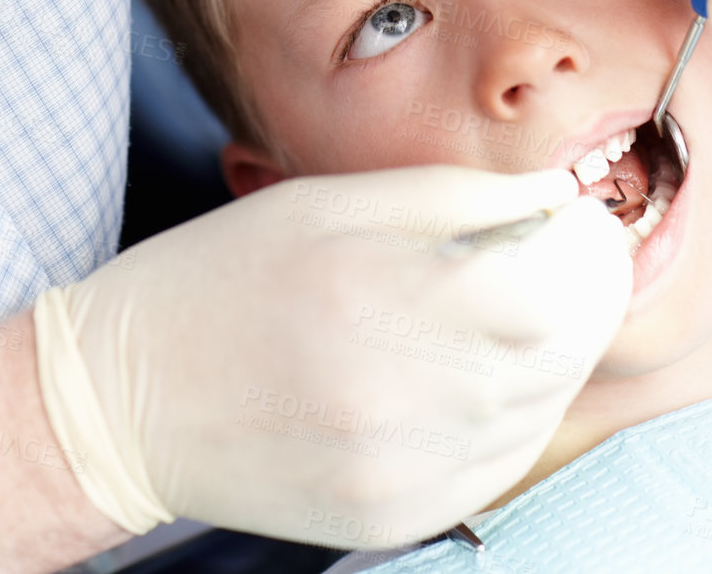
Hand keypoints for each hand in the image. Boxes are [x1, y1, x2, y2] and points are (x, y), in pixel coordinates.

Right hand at [34, 165, 630, 552]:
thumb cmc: (226, 273)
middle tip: (563, 257)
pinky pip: (496, 462)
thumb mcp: (328, 200)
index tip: (578, 220)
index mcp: (378, 292)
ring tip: (517, 306)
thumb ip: (453, 195)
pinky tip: (477, 368)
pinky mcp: (391, 517)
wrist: (125, 398)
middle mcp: (396, 394)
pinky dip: (510, 411)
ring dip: (552, 353)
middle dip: (580, 296)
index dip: (586, 247)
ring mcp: (397, 469)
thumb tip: (557, 193)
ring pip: (538, 409)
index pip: (554, 286)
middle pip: (559, 350)